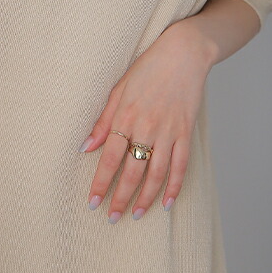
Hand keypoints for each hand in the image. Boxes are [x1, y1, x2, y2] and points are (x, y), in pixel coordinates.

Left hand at [79, 19, 215, 221]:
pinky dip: (175, 186)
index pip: (109, 158)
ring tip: (135, 215)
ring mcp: (169, 132)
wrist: (182, 54)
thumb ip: (102, 121)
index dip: (100, 182)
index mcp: (125, 116)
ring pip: (156, 174)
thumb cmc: (146, 69)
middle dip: (120, 197)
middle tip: (111, 218)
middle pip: (131, 171)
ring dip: (145, 198)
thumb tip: (85, 147)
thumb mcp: (117, 90)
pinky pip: (181, 166)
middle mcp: (146, 127)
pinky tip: (167, 203)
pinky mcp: (186, 132)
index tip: (91, 202)